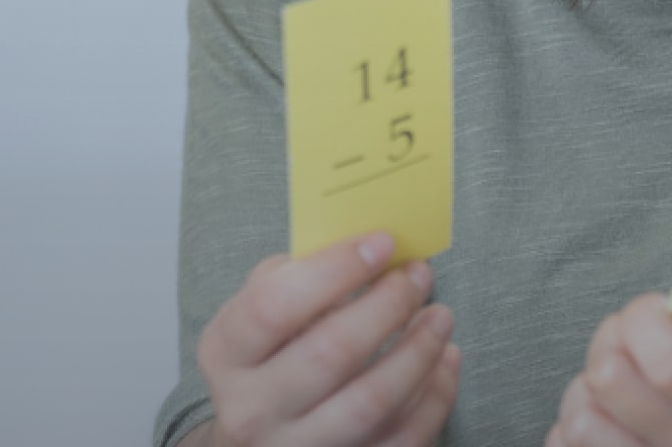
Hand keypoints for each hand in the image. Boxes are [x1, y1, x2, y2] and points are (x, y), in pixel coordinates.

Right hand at [195, 232, 460, 445]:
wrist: (256, 439)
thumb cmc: (265, 358)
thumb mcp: (255, 314)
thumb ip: (293, 276)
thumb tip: (363, 246)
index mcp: (227, 354)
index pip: (275, 305)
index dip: (334, 269)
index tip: (381, 243)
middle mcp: (254, 409)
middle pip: (331, 353)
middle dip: (387, 305)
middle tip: (417, 274)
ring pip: (373, 401)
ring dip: (418, 351)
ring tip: (440, 315)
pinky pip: (402, 438)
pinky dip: (435, 396)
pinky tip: (445, 359)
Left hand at [547, 199, 671, 446]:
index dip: (646, 321)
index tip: (658, 304)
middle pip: (615, 385)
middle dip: (612, 336)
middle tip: (634, 328)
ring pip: (586, 422)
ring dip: (590, 380)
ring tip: (623, 366)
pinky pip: (574, 446)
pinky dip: (579, 419)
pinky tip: (610, 404)